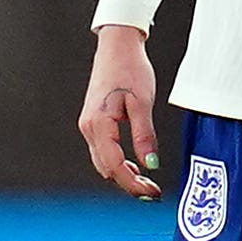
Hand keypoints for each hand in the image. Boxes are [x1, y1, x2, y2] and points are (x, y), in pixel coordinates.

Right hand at [78, 24, 162, 198]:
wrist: (117, 46)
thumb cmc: (129, 68)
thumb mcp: (142, 103)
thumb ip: (145, 136)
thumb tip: (151, 164)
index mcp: (99, 124)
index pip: (115, 166)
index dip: (133, 184)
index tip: (151, 194)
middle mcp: (88, 128)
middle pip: (107, 169)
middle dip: (129, 184)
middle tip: (153, 191)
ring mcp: (89, 125)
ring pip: (103, 162)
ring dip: (123, 175)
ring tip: (147, 181)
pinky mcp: (93, 122)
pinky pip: (103, 151)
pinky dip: (118, 163)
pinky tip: (135, 165)